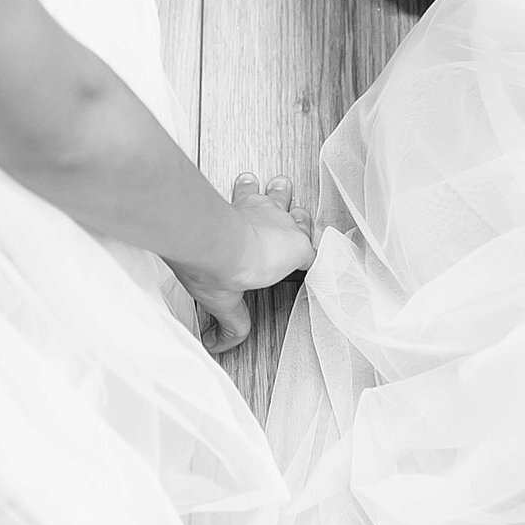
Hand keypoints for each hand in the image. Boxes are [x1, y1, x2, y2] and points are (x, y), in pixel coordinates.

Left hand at [173, 172, 314, 353]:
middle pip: (301, 220)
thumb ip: (232, 325)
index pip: (311, 255)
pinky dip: (249, 187)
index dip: (310, 258)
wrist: (213, 241)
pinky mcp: (244, 198)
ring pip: (281, 197)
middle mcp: (284, 227)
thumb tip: (218, 343)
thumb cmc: (230, 270)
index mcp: (293, 252)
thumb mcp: (230, 305)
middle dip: (300, 219)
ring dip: (280, 194)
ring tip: (281, 186)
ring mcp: (265, 210)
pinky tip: (247, 181)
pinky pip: (252, 189)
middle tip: (299, 218)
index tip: (307, 261)